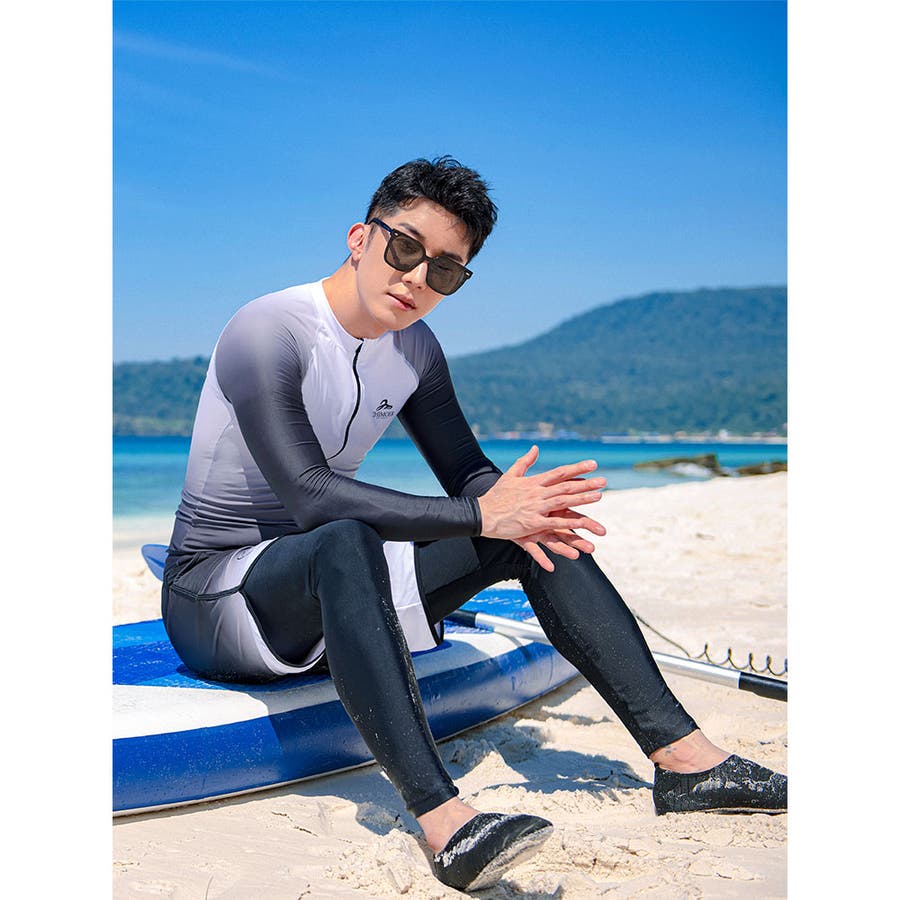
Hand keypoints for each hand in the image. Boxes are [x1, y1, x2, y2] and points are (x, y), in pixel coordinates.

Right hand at [478, 446, 606, 569]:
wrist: (482, 512)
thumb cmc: (497, 494)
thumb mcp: (511, 474)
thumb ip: (525, 461)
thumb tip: (536, 448)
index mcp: (534, 483)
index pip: (560, 473)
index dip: (577, 468)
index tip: (593, 464)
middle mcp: (537, 494)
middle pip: (566, 488)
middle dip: (586, 485)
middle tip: (603, 482)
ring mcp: (535, 510)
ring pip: (563, 506)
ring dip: (581, 503)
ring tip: (598, 500)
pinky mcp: (530, 526)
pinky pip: (550, 532)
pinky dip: (562, 538)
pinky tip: (575, 545)